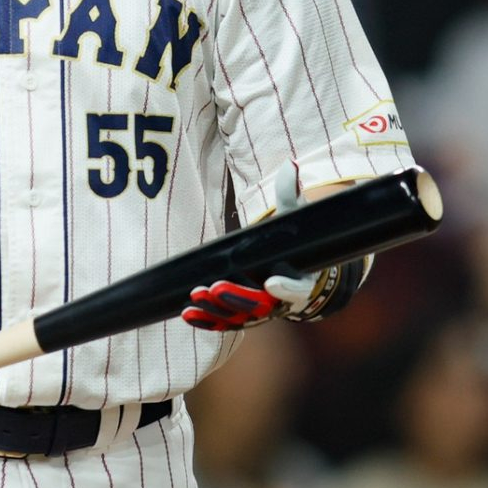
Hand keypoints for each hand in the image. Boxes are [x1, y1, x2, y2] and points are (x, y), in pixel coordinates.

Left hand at [183, 168, 317, 331]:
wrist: (291, 267)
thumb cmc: (292, 240)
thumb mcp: (295, 216)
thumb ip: (290, 194)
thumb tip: (290, 166)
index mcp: (300, 279)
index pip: (296, 288)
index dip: (286, 288)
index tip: (271, 282)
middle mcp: (280, 300)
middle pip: (261, 306)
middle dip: (238, 298)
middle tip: (215, 287)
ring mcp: (260, 310)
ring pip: (240, 317)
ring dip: (217, 310)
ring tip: (196, 296)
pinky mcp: (242, 315)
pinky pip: (225, 322)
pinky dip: (207, 321)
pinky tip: (188, 313)